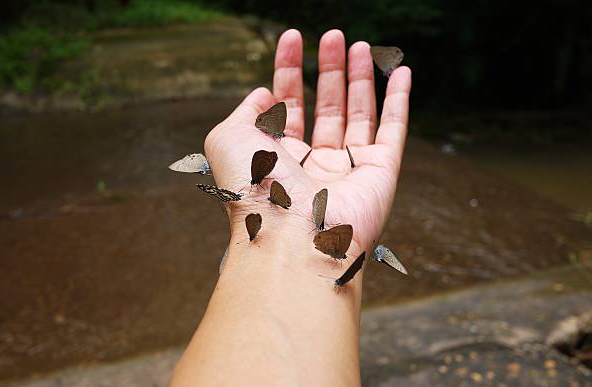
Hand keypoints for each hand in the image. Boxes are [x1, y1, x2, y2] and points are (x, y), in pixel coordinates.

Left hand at [205, 29, 410, 257]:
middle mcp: (313, 164)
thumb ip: (244, 110)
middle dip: (328, 69)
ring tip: (360, 45)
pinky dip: (399, 101)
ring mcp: (348, 169)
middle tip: (333, 36)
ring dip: (359, 78)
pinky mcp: (381, 173)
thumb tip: (264, 93)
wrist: (290, 234)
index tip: (293, 38)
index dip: (288, 69)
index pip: (286, 105)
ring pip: (359, 114)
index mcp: (277, 157)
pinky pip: (393, 130)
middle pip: (325, 106)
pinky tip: (401, 73)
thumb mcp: (227, 138)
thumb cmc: (253, 188)